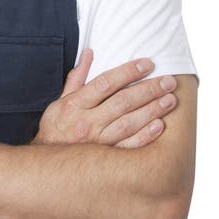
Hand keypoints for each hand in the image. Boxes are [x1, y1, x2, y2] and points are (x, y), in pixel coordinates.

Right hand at [34, 49, 177, 147]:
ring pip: (129, 123)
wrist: (48, 166)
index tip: (148, 64)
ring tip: (171, 100)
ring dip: (152, 110)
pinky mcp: (105, 159)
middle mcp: (87, 121)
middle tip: (169, 81)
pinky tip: (160, 126)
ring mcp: (97, 141)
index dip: (128, 72)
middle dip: (148, 89)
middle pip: (122, 102)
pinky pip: (128, 146)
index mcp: (76, 104)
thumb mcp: (61, 100)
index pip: (105, 83)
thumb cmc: (56, 128)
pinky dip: (145, 136)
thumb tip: (90, 53)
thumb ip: (77, 77)